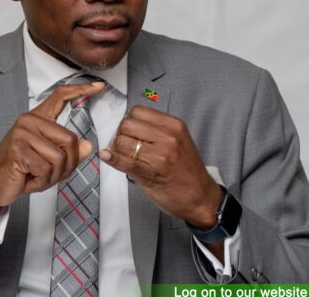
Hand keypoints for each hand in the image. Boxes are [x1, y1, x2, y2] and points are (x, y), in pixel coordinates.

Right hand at [0, 82, 105, 215]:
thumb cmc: (21, 171)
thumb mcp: (50, 161)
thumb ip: (69, 152)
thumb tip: (87, 145)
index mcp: (37, 119)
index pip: (60, 96)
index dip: (81, 90)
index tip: (99, 86)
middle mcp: (29, 121)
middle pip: (70, 139)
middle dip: (68, 164)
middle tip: (51, 174)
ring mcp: (22, 134)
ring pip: (59, 157)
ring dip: (53, 176)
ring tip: (38, 176)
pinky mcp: (17, 149)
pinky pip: (46, 169)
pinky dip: (42, 181)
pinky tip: (30, 179)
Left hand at [99, 105, 223, 228]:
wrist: (201, 197)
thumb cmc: (188, 172)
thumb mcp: (179, 141)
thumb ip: (156, 131)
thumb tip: (127, 126)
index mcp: (174, 125)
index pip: (137, 111)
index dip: (129, 121)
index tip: (130, 131)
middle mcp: (168, 137)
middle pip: (127, 124)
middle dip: (121, 134)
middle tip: (126, 145)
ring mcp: (160, 155)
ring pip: (122, 142)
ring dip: (117, 149)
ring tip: (125, 156)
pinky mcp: (152, 173)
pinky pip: (124, 161)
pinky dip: (112, 159)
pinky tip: (107, 157)